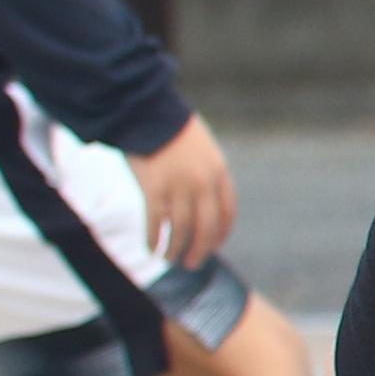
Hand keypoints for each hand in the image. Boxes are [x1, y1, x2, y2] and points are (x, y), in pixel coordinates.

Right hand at [131, 116, 234, 268]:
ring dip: (175, 250)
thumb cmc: (171, 128)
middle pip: (206, 227)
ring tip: (169, 260)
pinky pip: (155, 223)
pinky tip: (150, 248)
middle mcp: (203, 183)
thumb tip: (200, 199)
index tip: (214, 245)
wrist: (147, 111)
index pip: (227, 212)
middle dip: (201, 249)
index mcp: (219, 172)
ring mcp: (178, 187)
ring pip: (180, 230)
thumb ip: (205, 172)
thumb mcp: (201, 148)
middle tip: (193, 264)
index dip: (221, 233)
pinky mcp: (153, 189)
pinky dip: (153, 240)